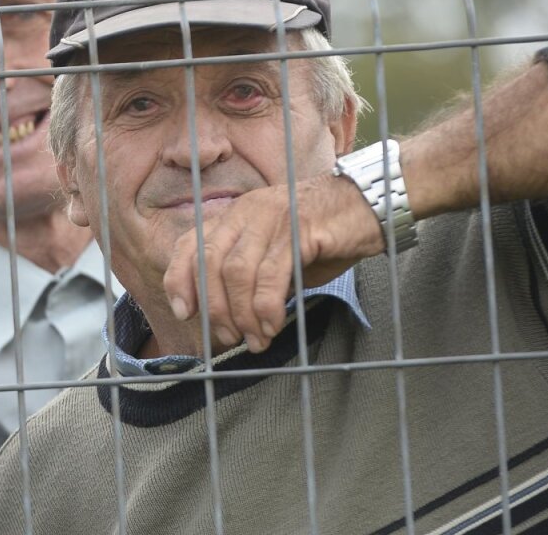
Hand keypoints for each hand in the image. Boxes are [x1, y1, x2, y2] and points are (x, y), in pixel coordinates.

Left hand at [164, 173, 384, 353]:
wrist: (367, 207)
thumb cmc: (321, 237)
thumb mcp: (276, 257)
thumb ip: (250, 279)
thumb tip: (230, 321)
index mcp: (234, 216)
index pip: (190, 245)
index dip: (179, 280)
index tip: (184, 313)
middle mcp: (246, 211)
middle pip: (209, 262)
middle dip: (214, 307)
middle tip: (229, 337)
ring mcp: (271, 216)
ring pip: (237, 271)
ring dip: (242, 313)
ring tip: (256, 338)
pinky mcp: (299, 227)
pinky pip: (272, 274)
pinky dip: (267, 307)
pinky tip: (273, 324)